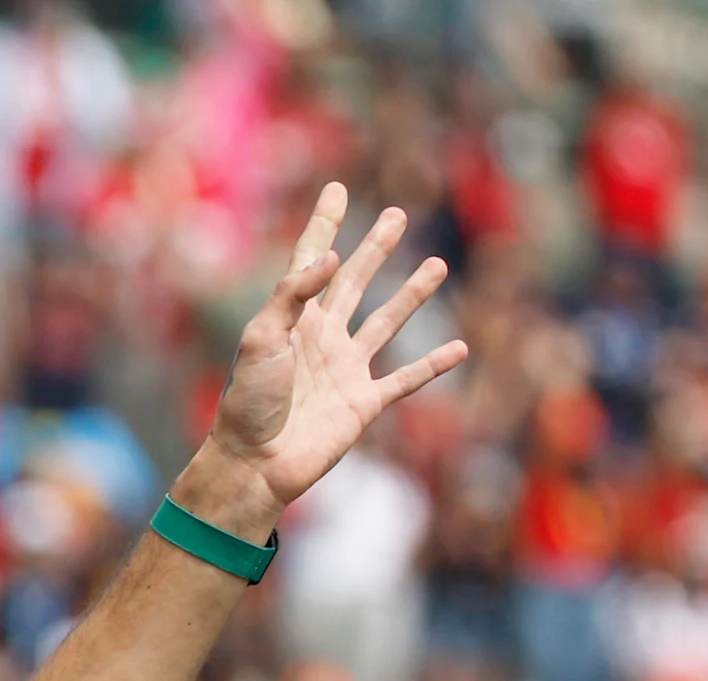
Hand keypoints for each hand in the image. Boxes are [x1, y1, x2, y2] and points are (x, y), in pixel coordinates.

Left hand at [183, 184, 468, 538]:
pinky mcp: (364, 403)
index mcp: (294, 319)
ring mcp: (346, 369)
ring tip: (437, 264)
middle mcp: (323, 338)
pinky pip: (406, 380)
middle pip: (355, 282)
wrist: (255, 462)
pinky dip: (433, 365)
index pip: (311, 262)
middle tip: (395, 215)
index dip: (324, 226)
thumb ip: (292, 296)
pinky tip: (459, 348)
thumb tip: (333, 259)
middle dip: (374, 248)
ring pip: (387, 322)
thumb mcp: (261, 338)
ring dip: (412, 294)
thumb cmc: (248, 401)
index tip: (336, 190)